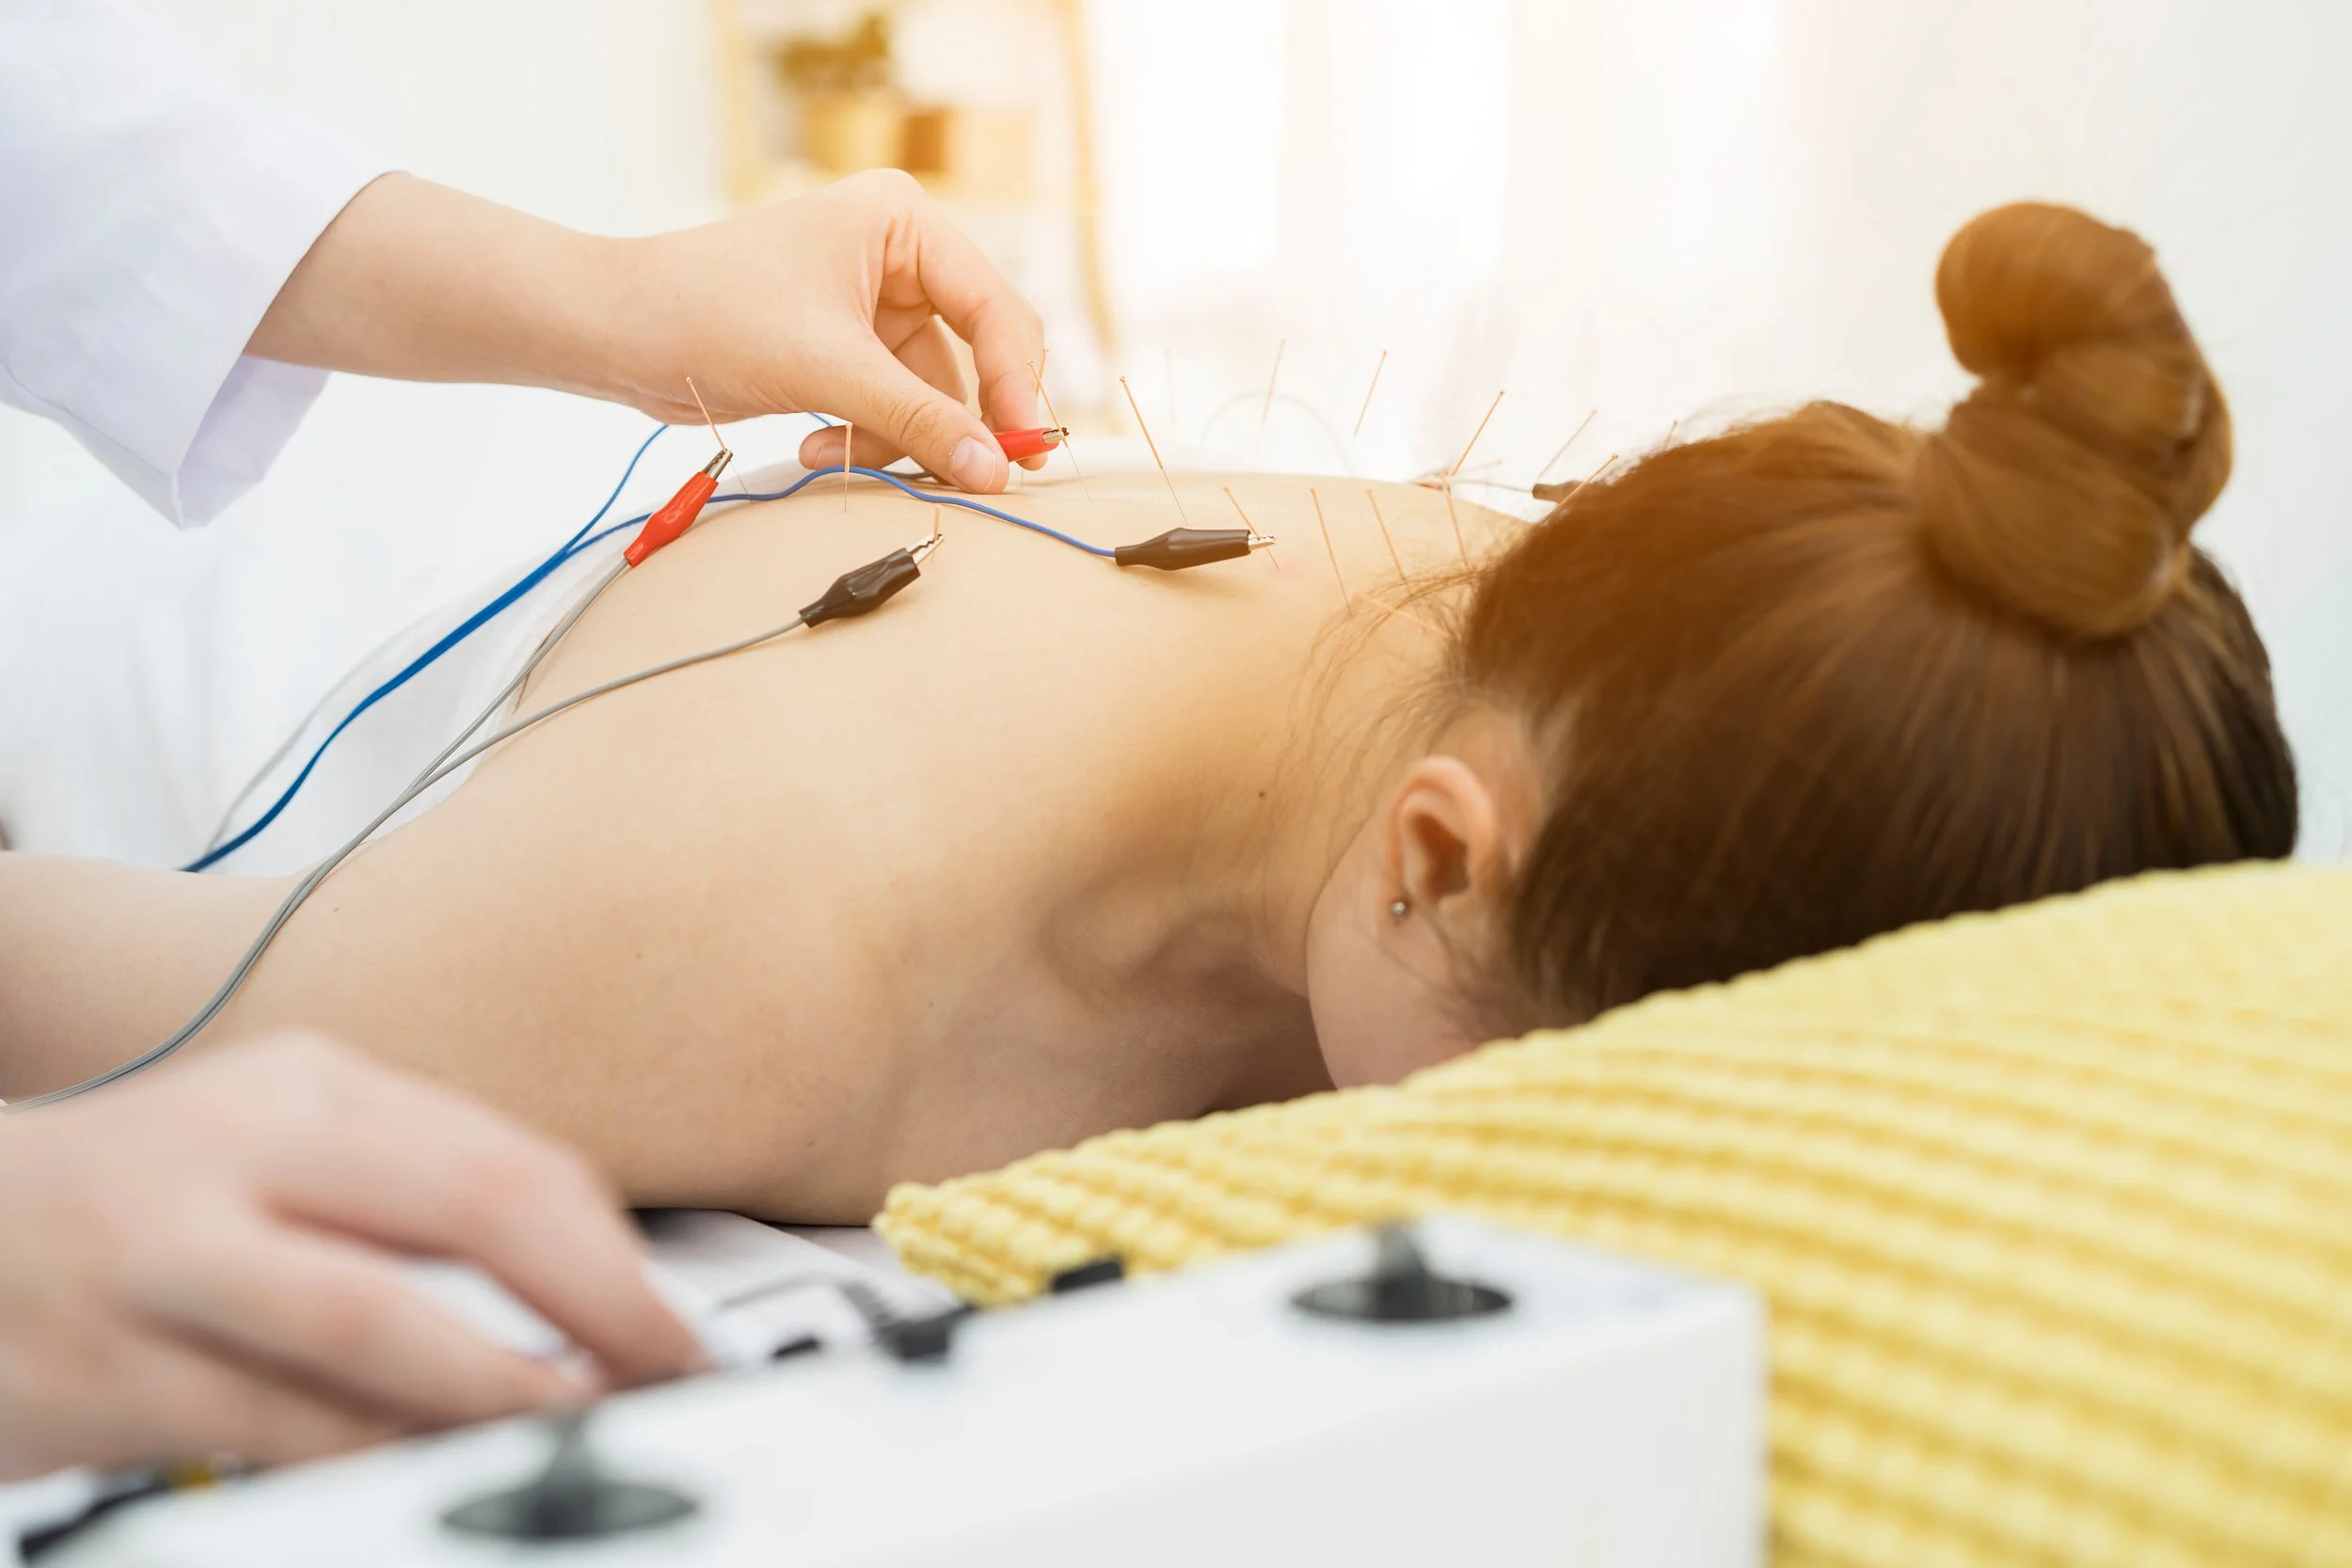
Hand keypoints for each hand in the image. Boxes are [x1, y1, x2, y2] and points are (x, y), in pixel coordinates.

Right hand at [0, 1033, 705, 1480]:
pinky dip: (376, 1458)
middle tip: (673, 1378)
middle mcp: (248, 1150)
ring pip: (380, 1319)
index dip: (616, 1257)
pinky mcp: (111, 1365)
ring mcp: (173, 1255)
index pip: (510, 1160)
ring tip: (585, 1432)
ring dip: (503, 1390)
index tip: (679, 1331)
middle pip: (474, 1209)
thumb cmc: (128, 1205)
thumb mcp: (267, 1152)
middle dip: (602, 1304)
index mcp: (309, 1091)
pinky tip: (437, 1477)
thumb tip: (580, 1289)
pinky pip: (279, 1421)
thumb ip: (407, 1201)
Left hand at [611, 168, 1048, 490]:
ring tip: (840, 454)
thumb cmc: (707, 311)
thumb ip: (918, 421)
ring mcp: (875, 305)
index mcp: (902, 222)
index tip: (1022, 453)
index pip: (994, 308)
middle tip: (974, 477)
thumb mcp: (826, 368)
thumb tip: (995, 470)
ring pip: (932, 394)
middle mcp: (899, 256)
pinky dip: (865, 438)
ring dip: (896, 437)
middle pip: (975, 354)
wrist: (615, 331)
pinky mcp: (849, 350)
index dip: (1015, 384)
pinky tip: (814, 445)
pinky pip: (893, 408)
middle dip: (958, 419)